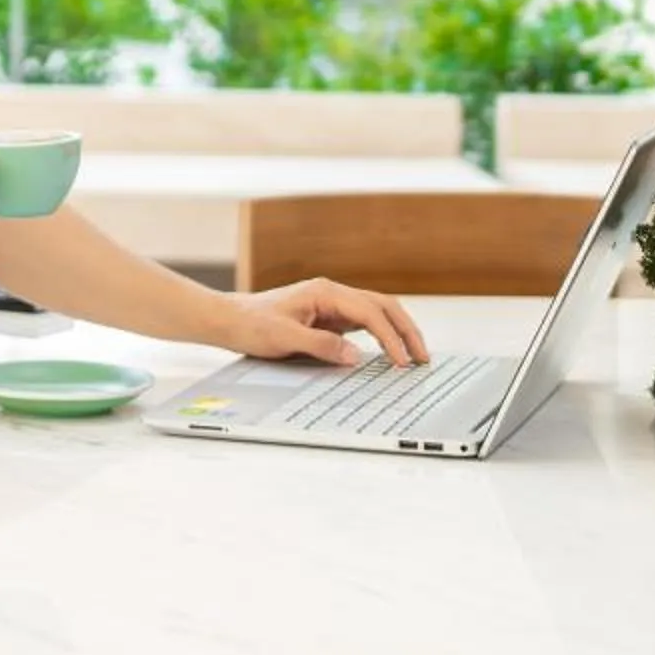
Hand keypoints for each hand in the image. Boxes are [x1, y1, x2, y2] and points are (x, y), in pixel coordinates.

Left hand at [215, 279, 428, 368]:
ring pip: (377, 314)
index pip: (370, 313)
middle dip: (406, 331)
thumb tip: (355, 357)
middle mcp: (333, 294)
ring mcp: (333, 305)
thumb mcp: (284, 338)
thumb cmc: (252, 324)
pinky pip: (364, 325)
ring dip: (398, 332)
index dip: (390, 338)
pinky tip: (391, 353)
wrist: (231, 320)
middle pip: (383, 306)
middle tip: (423, 358)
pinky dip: (382, 337)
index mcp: (325, 292)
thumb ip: (321, 346)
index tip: (401, 362)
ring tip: (415, 357)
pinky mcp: (330, 318)